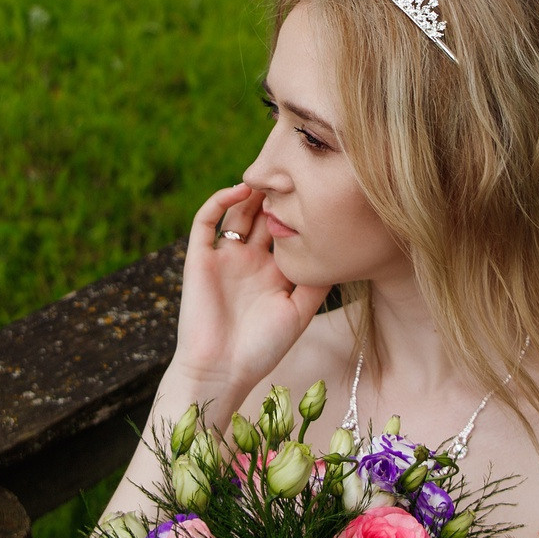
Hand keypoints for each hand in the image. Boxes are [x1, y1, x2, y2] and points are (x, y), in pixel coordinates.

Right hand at [169, 183, 328, 402]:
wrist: (220, 370)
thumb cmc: (262, 349)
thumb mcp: (299, 314)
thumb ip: (317, 284)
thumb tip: (339, 249)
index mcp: (273, 273)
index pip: (287, 231)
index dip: (300, 209)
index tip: (319, 187)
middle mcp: (249, 261)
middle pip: (263, 215)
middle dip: (276, 193)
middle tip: (293, 167)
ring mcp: (223, 258)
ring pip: (236, 212)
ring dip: (251, 192)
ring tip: (269, 173)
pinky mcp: (199, 258)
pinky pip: (205, 222)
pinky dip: (218, 201)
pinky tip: (239, 190)